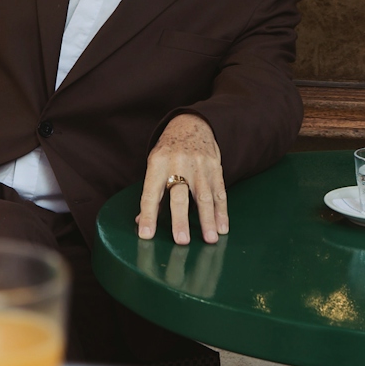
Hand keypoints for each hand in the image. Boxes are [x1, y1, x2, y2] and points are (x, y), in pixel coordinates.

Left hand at [137, 115, 227, 245]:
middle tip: (181, 241)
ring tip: (210, 239)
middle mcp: (178, 165)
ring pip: (204, 196)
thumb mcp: (154, 165)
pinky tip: (222, 227)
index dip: (148, 216)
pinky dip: (222, 211)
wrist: (192, 124)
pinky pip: (219, 192)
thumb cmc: (168, 150)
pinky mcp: (215, 168)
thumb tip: (142, 222)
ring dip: (208, 220)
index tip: (146, 235)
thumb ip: (151, 193)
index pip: (150, 194)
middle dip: (180, 220)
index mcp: (158, 164)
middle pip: (179, 196)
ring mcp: (199, 167)